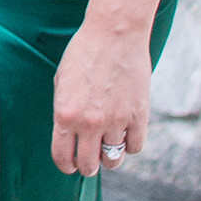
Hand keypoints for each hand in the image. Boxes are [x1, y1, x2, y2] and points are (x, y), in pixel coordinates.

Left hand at [51, 13, 150, 176]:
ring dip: (109, 155)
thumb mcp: (62, 83)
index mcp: (64, 115)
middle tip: (90, 159)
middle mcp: (89, 123)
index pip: (63, 158)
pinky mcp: (138, 116)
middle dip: (87, 166)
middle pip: (89, 166)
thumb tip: (69, 139)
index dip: (66, 165)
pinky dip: (130, 144)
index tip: (70, 164)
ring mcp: (115, 121)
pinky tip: (125, 132)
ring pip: (113, 159)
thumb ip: (64, 113)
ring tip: (108, 144)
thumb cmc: (83, 54)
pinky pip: (134, 147)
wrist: (113, 34)